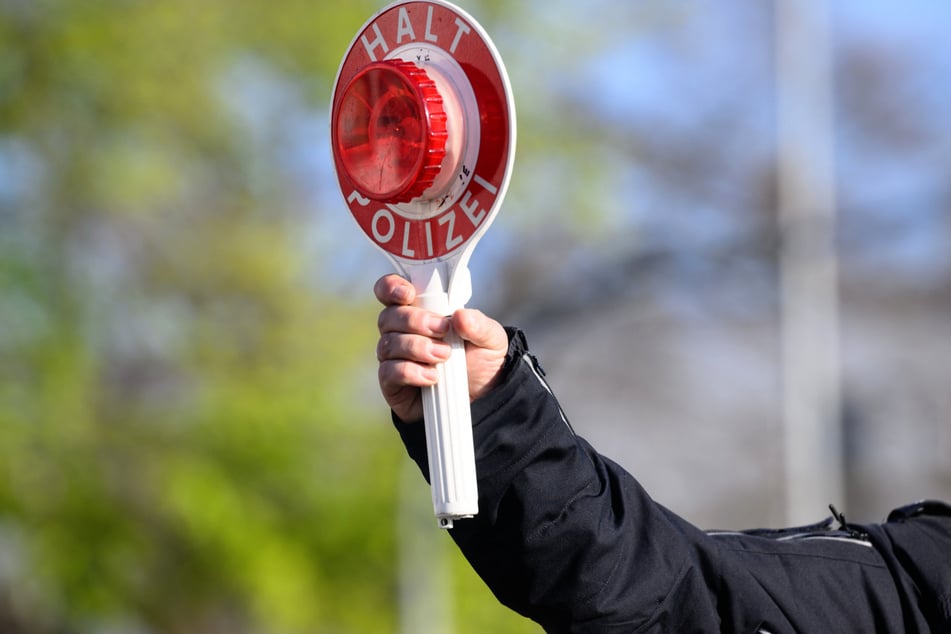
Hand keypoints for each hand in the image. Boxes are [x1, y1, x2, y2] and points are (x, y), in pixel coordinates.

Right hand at [374, 274, 508, 421]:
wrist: (480, 397)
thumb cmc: (479, 359)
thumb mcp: (490, 339)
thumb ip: (478, 325)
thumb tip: (460, 316)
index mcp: (417, 310)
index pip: (390, 291)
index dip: (391, 287)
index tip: (408, 294)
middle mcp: (399, 331)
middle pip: (388, 317)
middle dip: (415, 321)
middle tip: (443, 330)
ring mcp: (393, 357)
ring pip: (388, 344)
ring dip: (417, 347)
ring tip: (444, 356)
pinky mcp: (392, 382)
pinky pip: (389, 372)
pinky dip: (410, 372)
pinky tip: (432, 377)